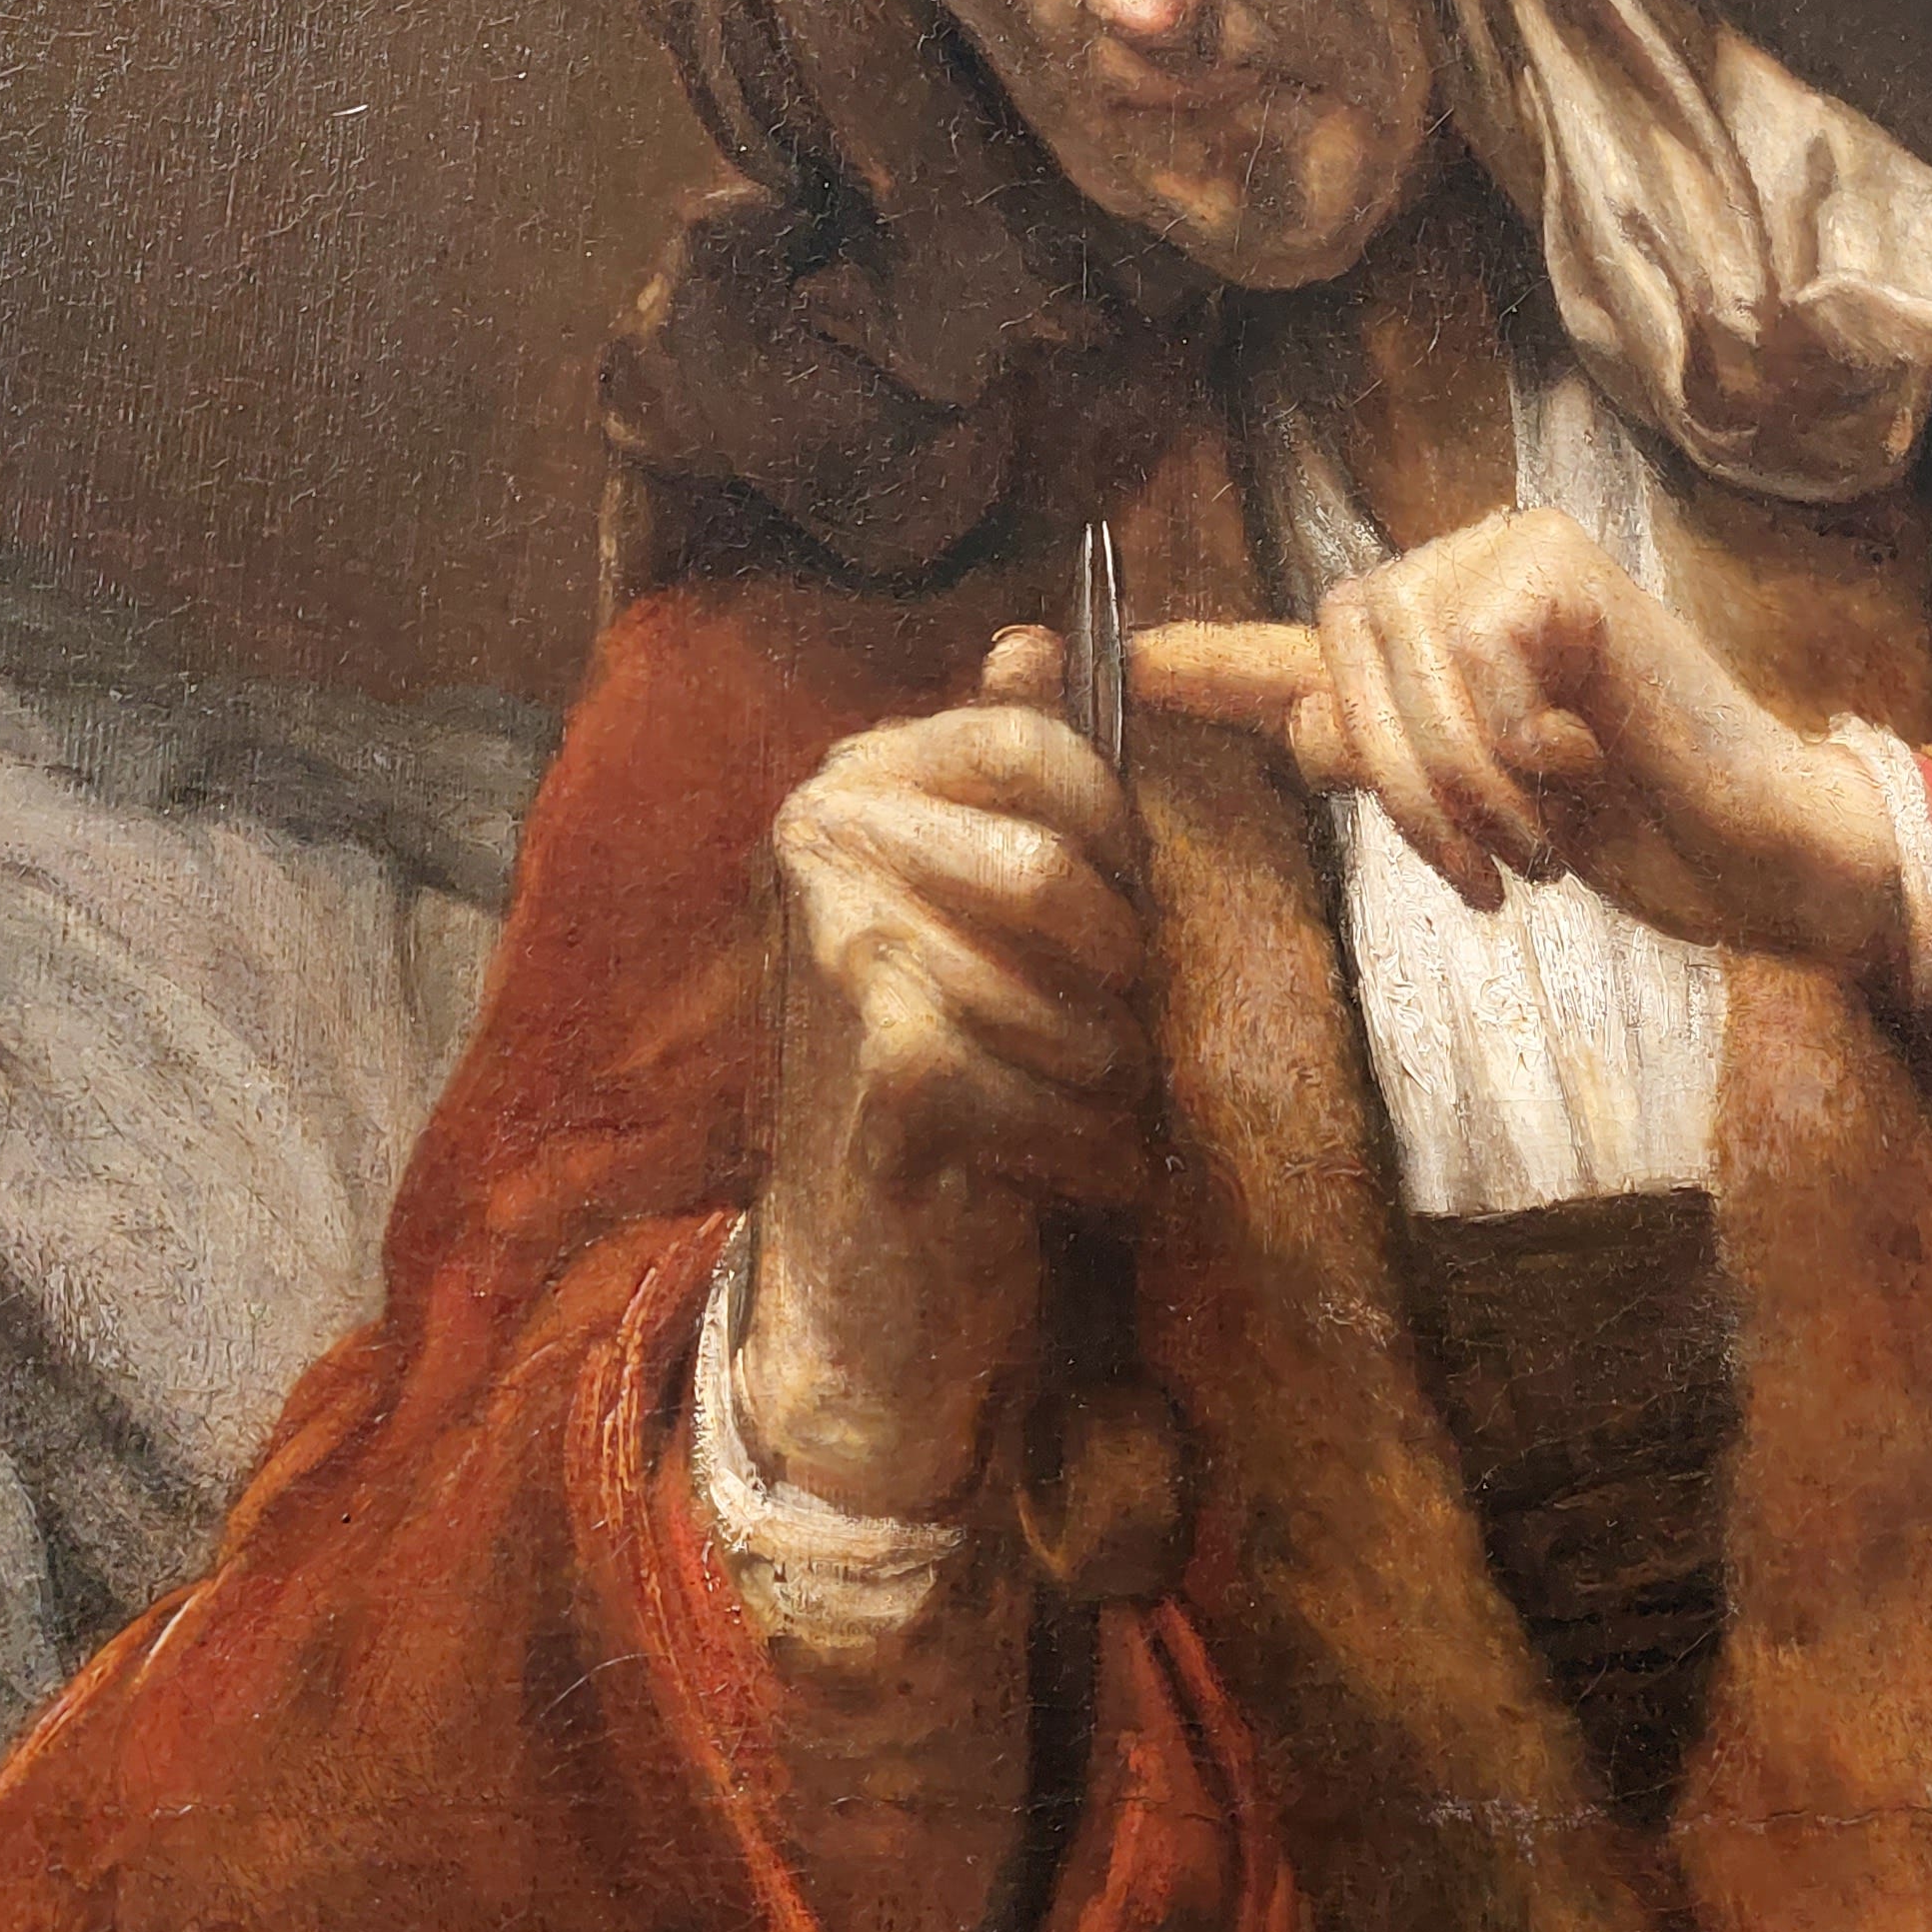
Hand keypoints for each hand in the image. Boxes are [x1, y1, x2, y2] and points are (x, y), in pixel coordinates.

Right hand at [736, 627, 1148, 1522]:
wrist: (869, 1295)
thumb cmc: (949, 1091)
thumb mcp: (978, 916)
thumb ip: (1002, 774)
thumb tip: (1030, 636)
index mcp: (848, 784)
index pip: (1039, 746)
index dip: (1112, 846)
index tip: (1095, 935)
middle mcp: (818, 840)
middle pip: (1066, 869)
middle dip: (1112, 980)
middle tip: (1072, 1051)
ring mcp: (840, 945)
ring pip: (1081, 986)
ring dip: (1104, 1081)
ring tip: (1042, 1122)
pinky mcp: (886, 1060)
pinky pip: (1067, 1079)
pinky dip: (1087, 1152)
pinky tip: (1028, 1182)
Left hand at [1133, 508, 1905, 978]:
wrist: (1758, 849)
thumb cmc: (1626, 819)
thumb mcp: (1460, 796)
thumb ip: (1353, 740)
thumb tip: (1215, 692)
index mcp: (1438, 617)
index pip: (1302, 644)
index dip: (1207, 663)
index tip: (1095, 664)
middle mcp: (1470, 562)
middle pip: (1337, 656)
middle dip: (1391, 780)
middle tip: (1474, 869)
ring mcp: (1519, 551)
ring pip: (1398, 667)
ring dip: (1454, 789)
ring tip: (1529, 848)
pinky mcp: (1564, 568)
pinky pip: (1467, 664)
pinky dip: (1506, 754)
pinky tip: (1574, 784)